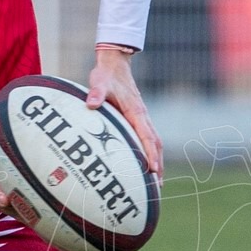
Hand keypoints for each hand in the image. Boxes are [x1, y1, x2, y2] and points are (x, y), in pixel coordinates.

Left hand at [87, 45, 162, 179]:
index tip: (154, 171)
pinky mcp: (137, 118)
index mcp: (136, 112)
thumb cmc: (106, 75)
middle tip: (158, 187)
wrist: (115, 63)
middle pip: (156, 145)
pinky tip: (144, 165)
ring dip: (157, 161)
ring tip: (156, 183)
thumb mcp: (99, 82)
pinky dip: (150, 153)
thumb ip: (96, 94)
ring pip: (154, 143)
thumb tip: (91, 104)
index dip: (151, 155)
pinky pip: (147, 138)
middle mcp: (143, 116)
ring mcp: (142, 118)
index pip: (148, 137)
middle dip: (159, 165)